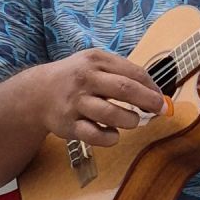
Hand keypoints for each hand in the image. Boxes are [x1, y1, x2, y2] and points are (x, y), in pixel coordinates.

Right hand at [35, 49, 167, 147]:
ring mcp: (75, 103)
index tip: (161, 98)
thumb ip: (122, 73)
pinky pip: (96, 136)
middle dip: (148, 101)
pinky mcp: (69, 125)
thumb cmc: (76, 78)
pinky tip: (112, 134)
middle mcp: (84, 79)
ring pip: (111, 114)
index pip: (132, 72)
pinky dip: (110, 138)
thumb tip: (155, 92)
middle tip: (161, 110)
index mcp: (95, 61)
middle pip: (124, 89)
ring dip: (130, 120)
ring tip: (132, 121)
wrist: (37, 93)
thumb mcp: (94, 63)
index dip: (151, 86)